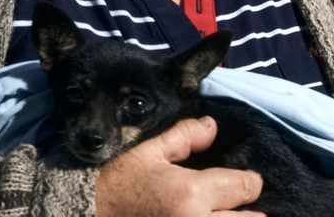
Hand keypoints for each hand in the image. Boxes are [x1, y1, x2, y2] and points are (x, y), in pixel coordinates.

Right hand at [95, 117, 264, 216]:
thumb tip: (212, 126)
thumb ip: (185, 137)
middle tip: (238, 205)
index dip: (249, 181)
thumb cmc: (115, 186)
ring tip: (223, 215)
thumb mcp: (147, 153)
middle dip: (248, 212)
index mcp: (191, 193)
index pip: (246, 187)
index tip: (246, 181)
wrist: (83, 215)